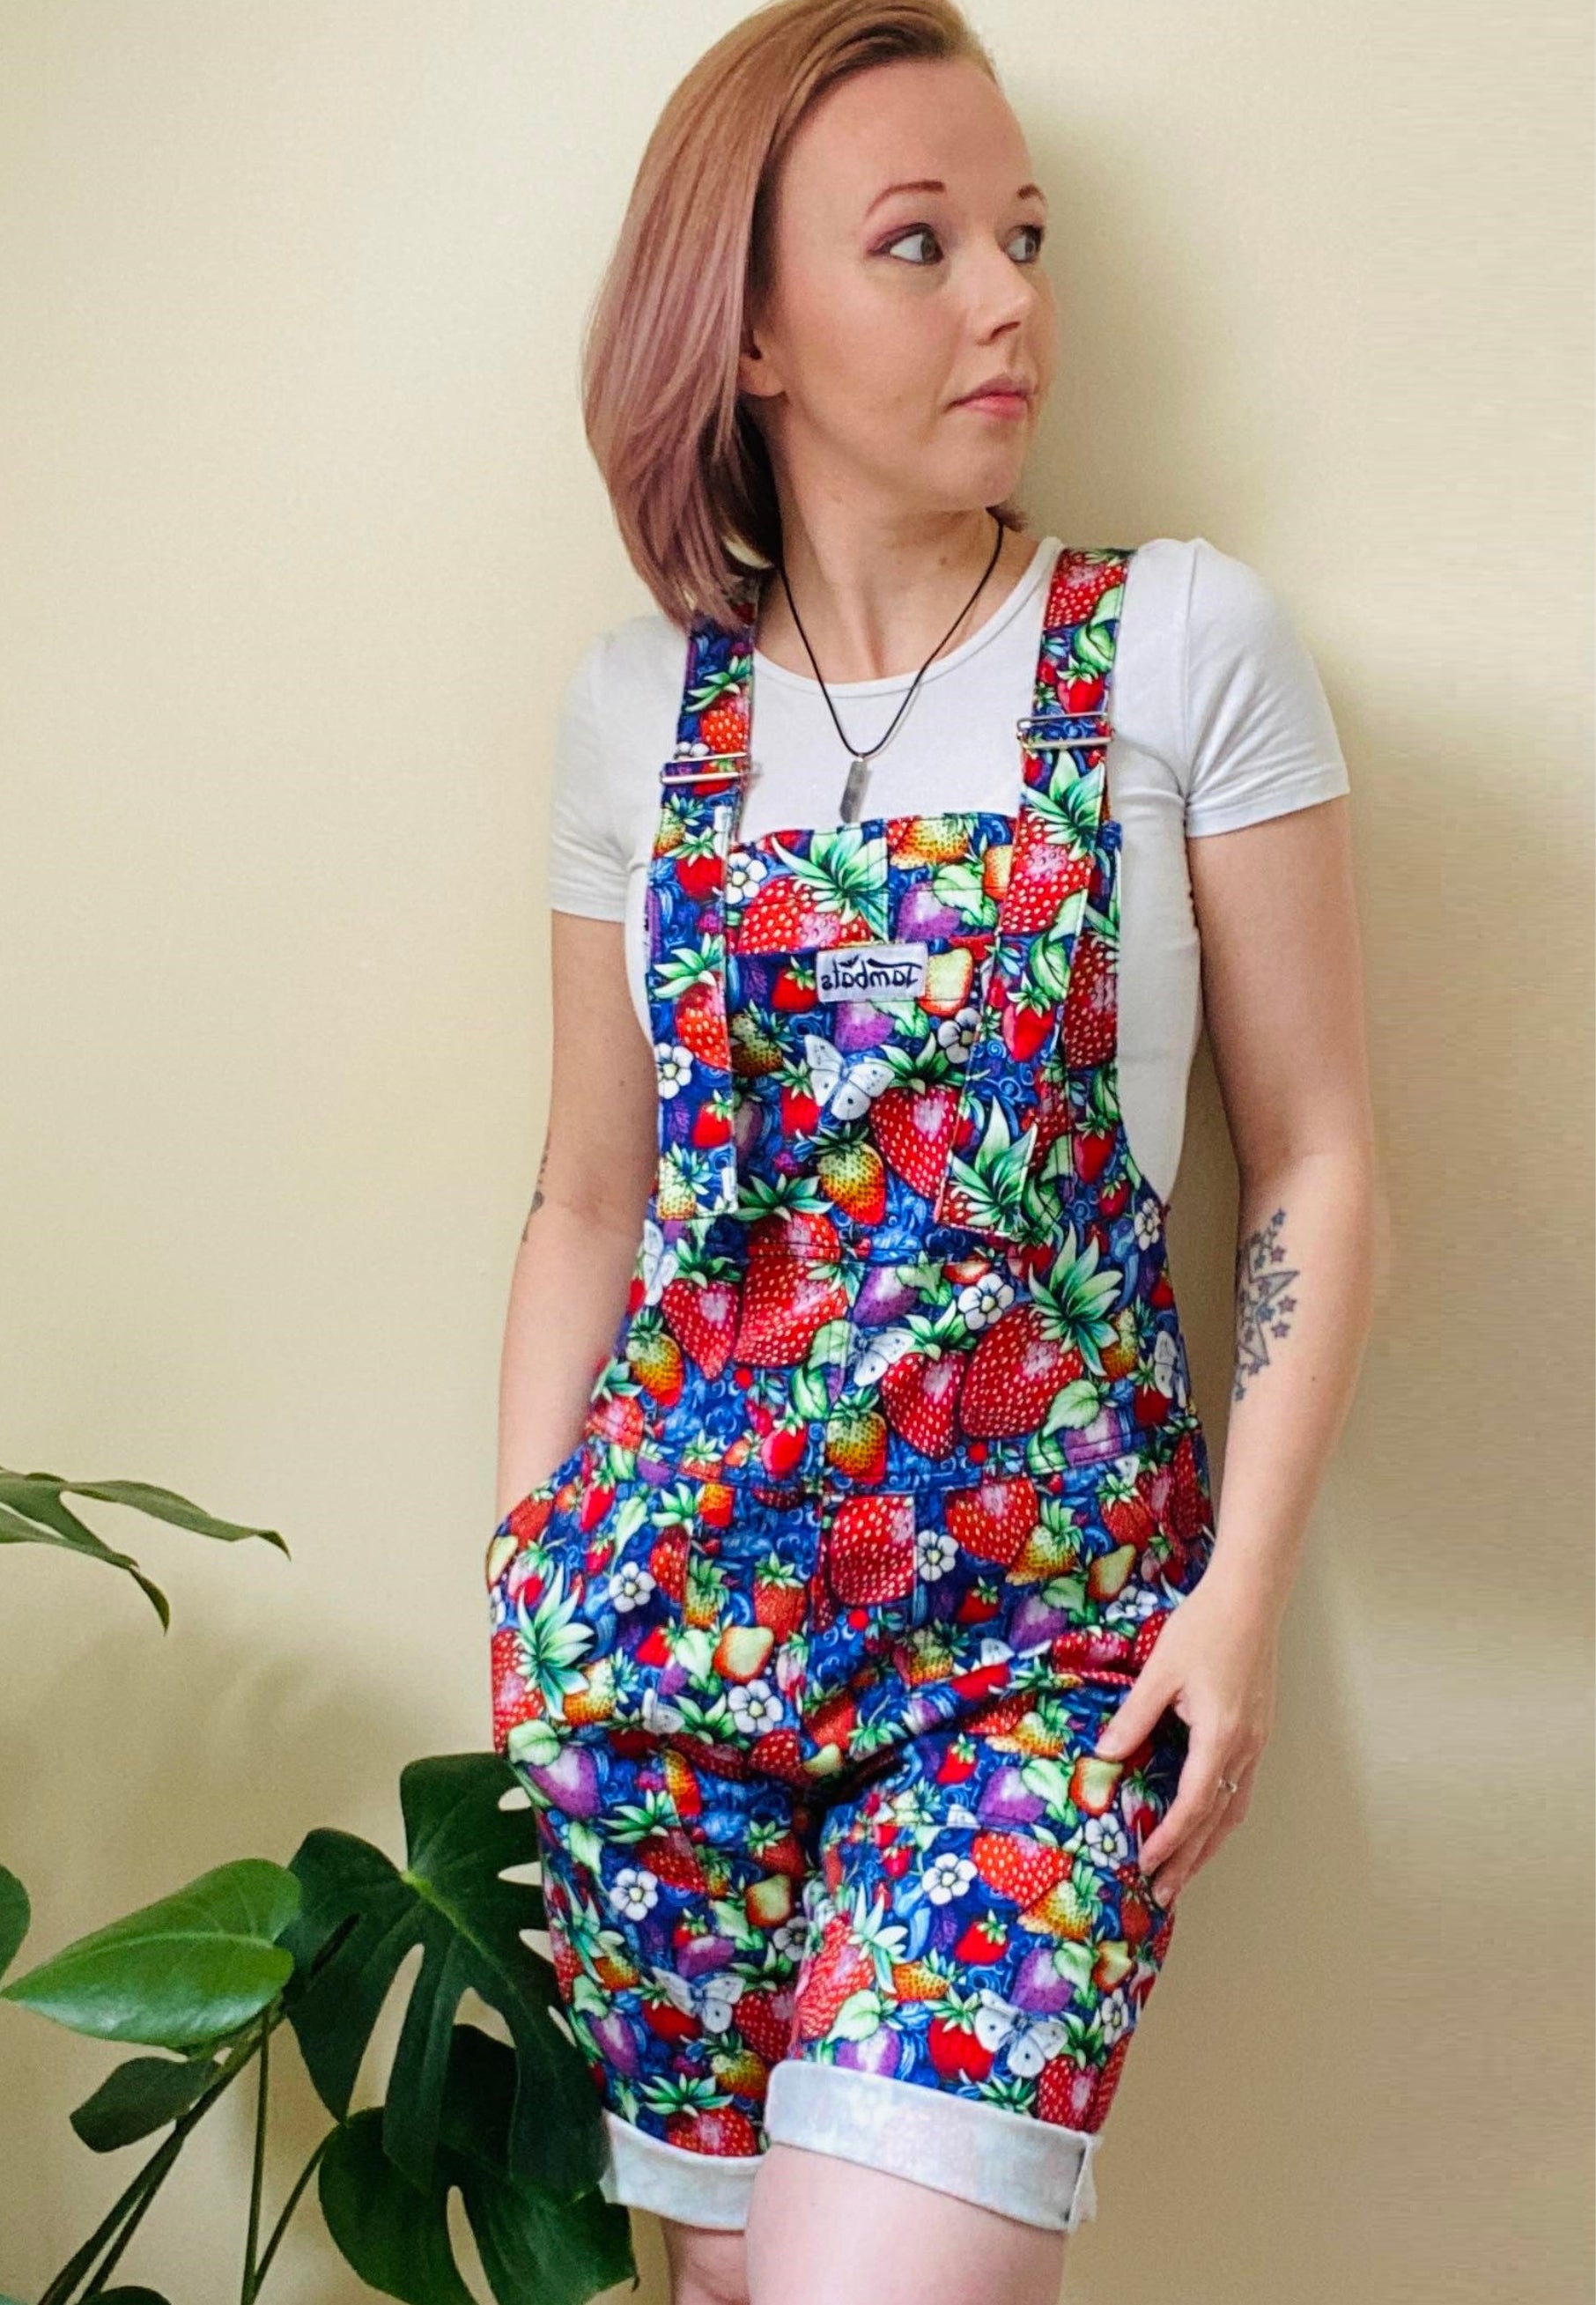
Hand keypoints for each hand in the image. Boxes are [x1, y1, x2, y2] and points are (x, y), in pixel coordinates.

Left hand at [1092, 1567, 1279, 1906]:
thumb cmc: (1204, 1628)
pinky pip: (1240, 1788)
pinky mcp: (1256, 1731)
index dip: (1170, 1839)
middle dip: (1189, 1859)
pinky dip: (1220, 1815)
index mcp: (1220, 1737)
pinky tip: (1205, 1822)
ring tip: (1184, 1872)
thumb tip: (1106, 1756)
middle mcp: (1244, 1748)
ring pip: (1234, 1809)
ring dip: (1208, 1844)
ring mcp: (1256, 1741)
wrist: (1251, 1598)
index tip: (1147, 1865)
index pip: (1193, 1805)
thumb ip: (1134, 1718)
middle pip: (1218, 1820)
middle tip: (1163, 1893)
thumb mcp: (1160, 1673)